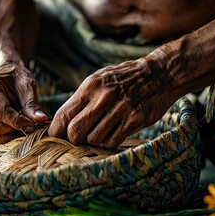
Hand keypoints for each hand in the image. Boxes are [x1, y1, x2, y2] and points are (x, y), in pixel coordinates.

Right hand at [0, 63, 47, 143]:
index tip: (33, 124)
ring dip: (12, 134)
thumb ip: (32, 104)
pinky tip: (17, 125)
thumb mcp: (28, 85)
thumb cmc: (18, 77)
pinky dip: (8, 135)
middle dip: (16, 129)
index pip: (0, 112)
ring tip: (24, 124)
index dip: (18, 121)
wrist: (7, 73)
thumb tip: (41, 120)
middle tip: (31, 125)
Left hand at [48, 58, 175, 147]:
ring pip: (94, 139)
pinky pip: (112, 141)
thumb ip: (82, 99)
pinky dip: (109, 141)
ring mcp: (120, 109)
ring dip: (93, 139)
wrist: (159, 74)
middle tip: (77, 137)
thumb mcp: (99, 80)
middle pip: (76, 131)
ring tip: (99, 131)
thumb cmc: (124, 78)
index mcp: (91, 86)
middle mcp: (104, 97)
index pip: (64, 114)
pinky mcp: (135, 120)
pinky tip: (113, 131)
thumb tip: (61, 122)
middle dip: (73, 138)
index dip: (56, 129)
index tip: (54, 135)